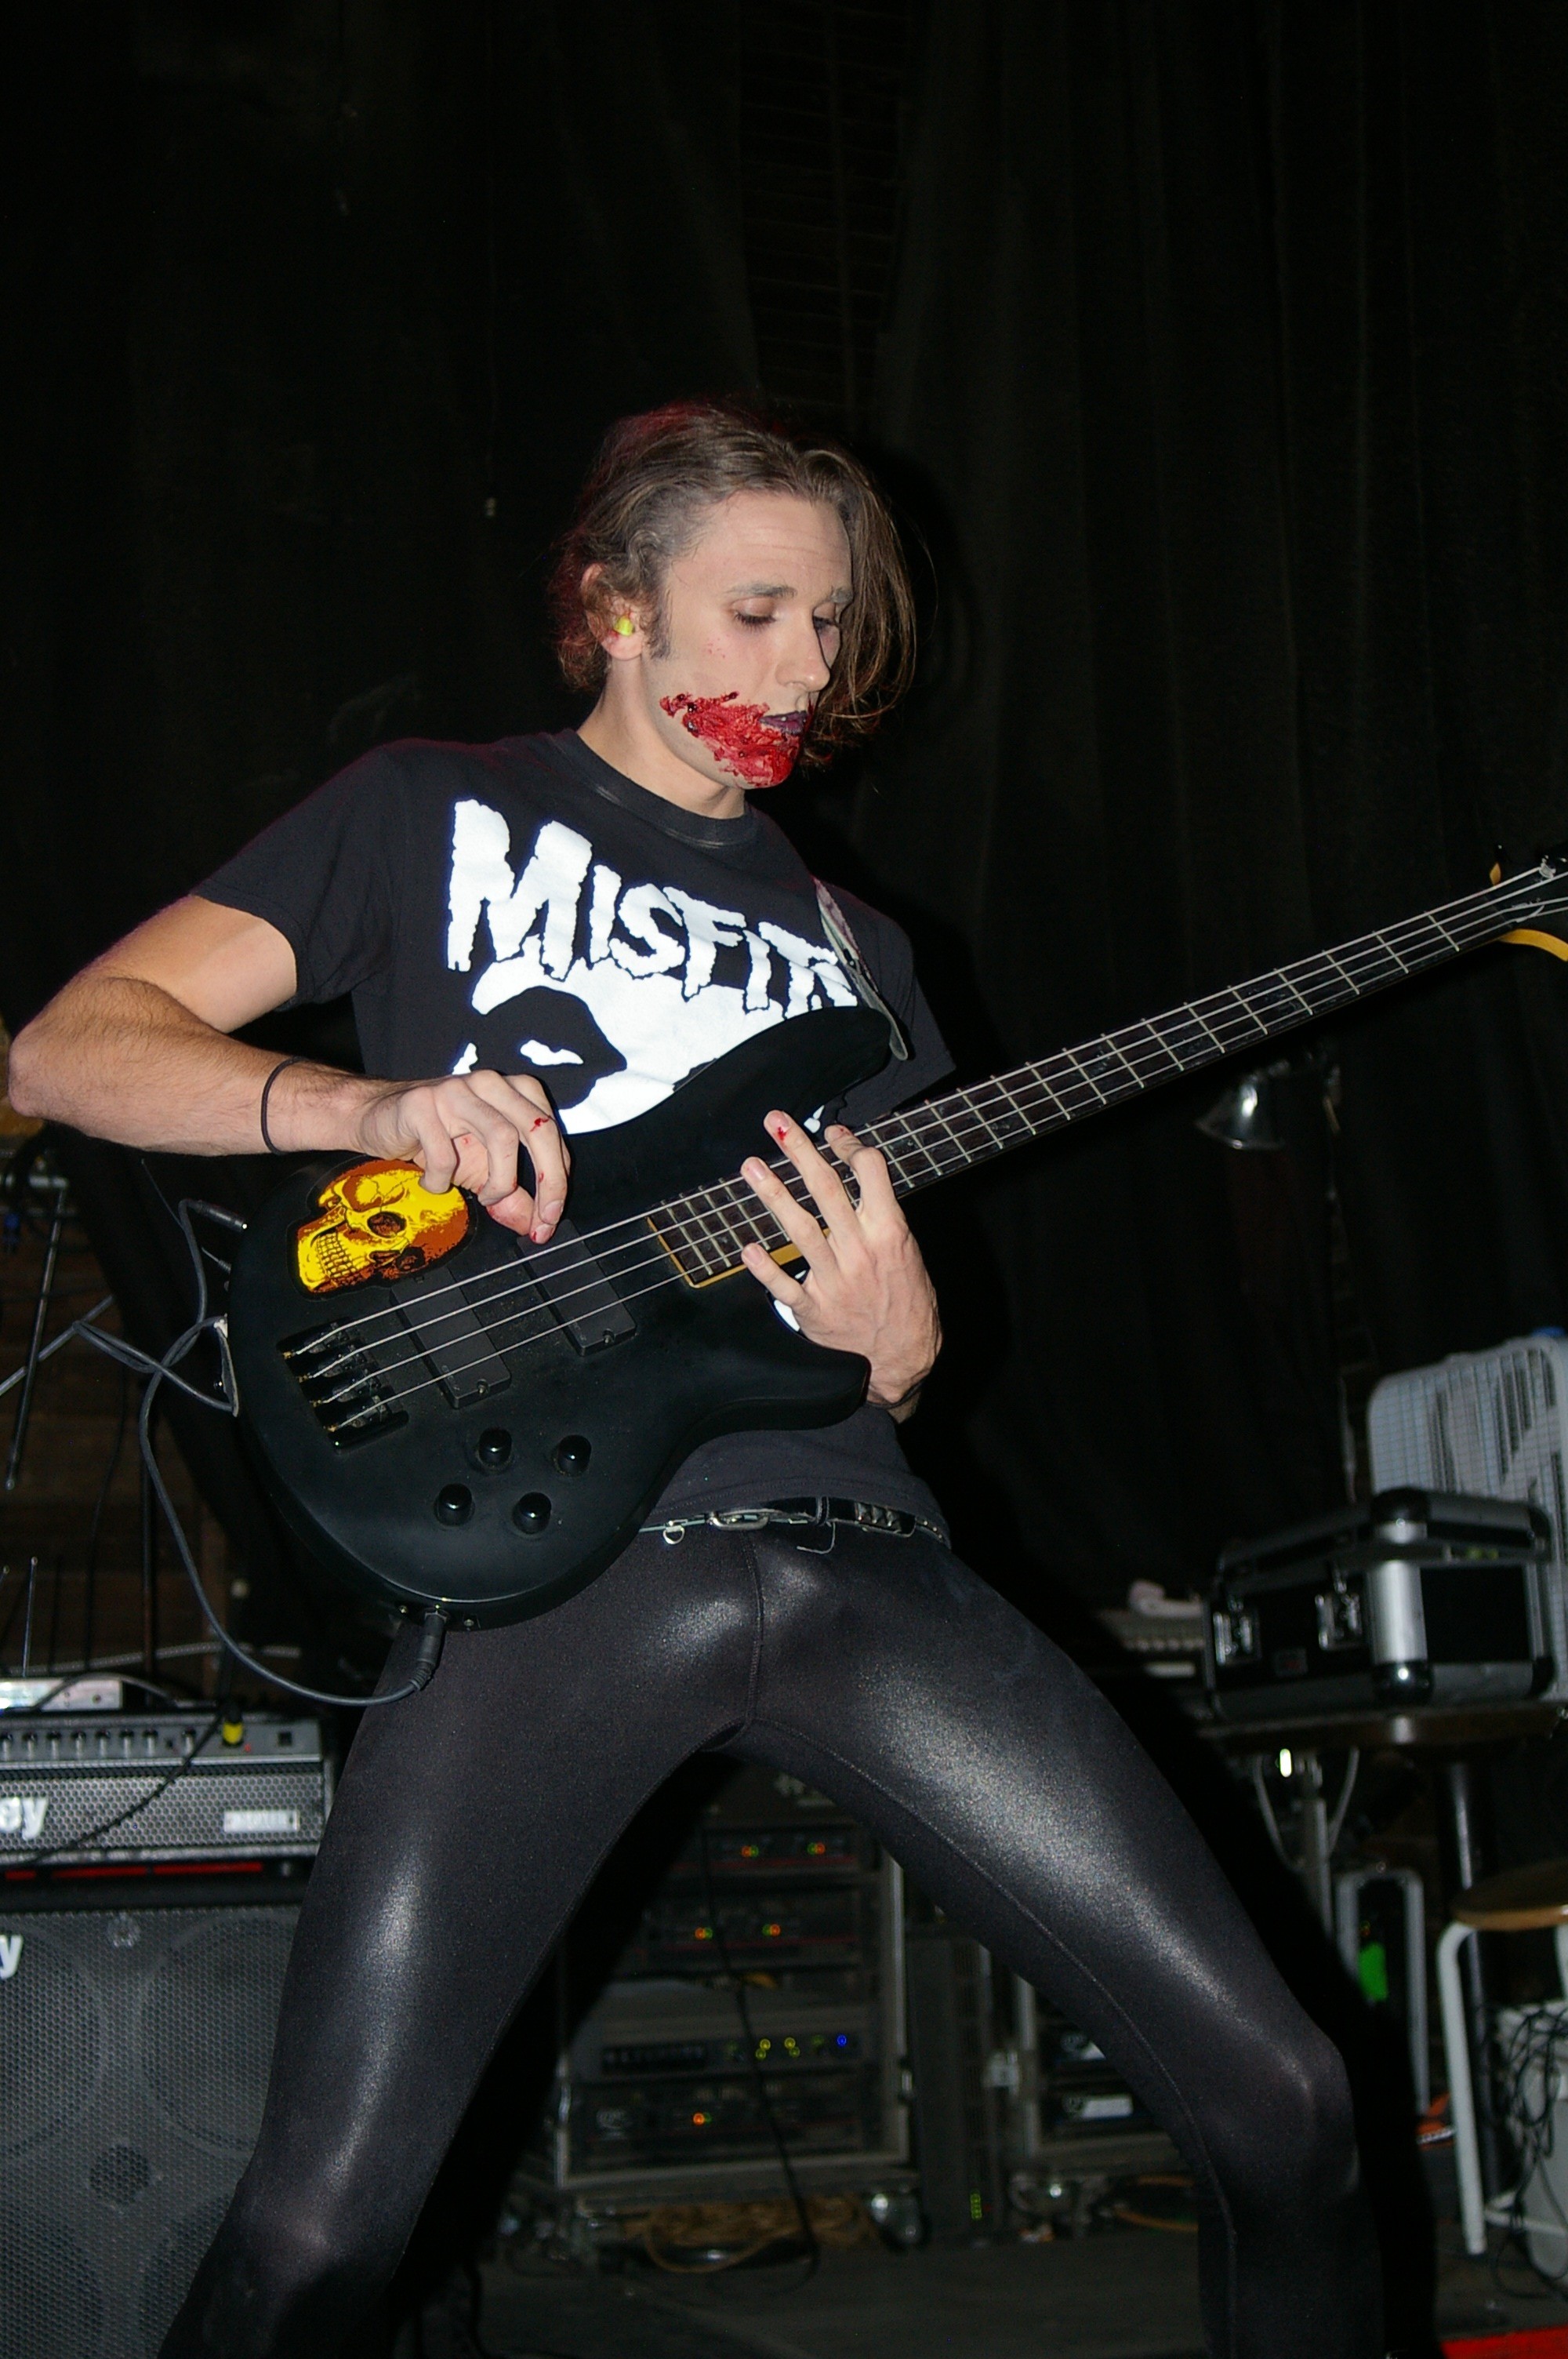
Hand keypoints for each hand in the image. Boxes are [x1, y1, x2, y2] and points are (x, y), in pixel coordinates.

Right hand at [355, 1069, 570, 1240]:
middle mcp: (490, 1083)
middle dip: (548, 1181)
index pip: (551, 1133)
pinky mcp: (422, 1103)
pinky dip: (442, 1181)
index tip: (550, 1218)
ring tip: (484, 1197)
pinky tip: (432, 1182)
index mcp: (513, 1092)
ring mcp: (456, 1089)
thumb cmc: (434, 1139)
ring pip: (501, 1136)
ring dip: (499, 1181)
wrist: (375, 1119)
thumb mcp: (479, 1171)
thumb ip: (511, 1196)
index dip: (558, 1180)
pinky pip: (445, 1154)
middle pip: (537, 1128)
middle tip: (541, 1220)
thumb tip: (536, 1225)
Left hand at [739, 1111, 939, 1412]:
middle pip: (825, 1189)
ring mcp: (833, 1280)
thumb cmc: (909, 1304)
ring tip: (749, 1166)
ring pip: (797, 1228)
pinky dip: (762, 1266)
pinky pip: (782, 1285)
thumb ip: (884, 1217)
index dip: (848, 1146)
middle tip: (776, 1122)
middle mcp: (859, 1251)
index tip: (832, 1133)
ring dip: (772, 1193)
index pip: (869, 1173)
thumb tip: (861, 1179)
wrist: (903, 1361)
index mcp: (890, 1233)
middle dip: (799, 1150)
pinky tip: (746, 1247)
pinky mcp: (813, 1309)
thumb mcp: (910, 1253)